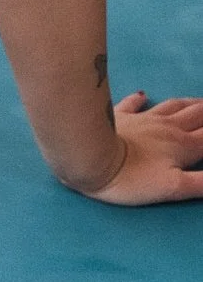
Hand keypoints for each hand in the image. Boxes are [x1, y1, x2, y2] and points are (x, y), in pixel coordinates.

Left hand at [79, 93, 202, 204]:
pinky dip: (140, 99)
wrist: (90, 156)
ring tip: (199, 100)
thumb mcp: (174, 188)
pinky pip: (132, 103)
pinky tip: (143, 94)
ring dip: (189, 103)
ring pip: (172, 106)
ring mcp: (143, 118)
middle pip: (196, 115)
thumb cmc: (132, 178)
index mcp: (183, 146)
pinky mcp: (119, 115)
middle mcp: (167, 127)